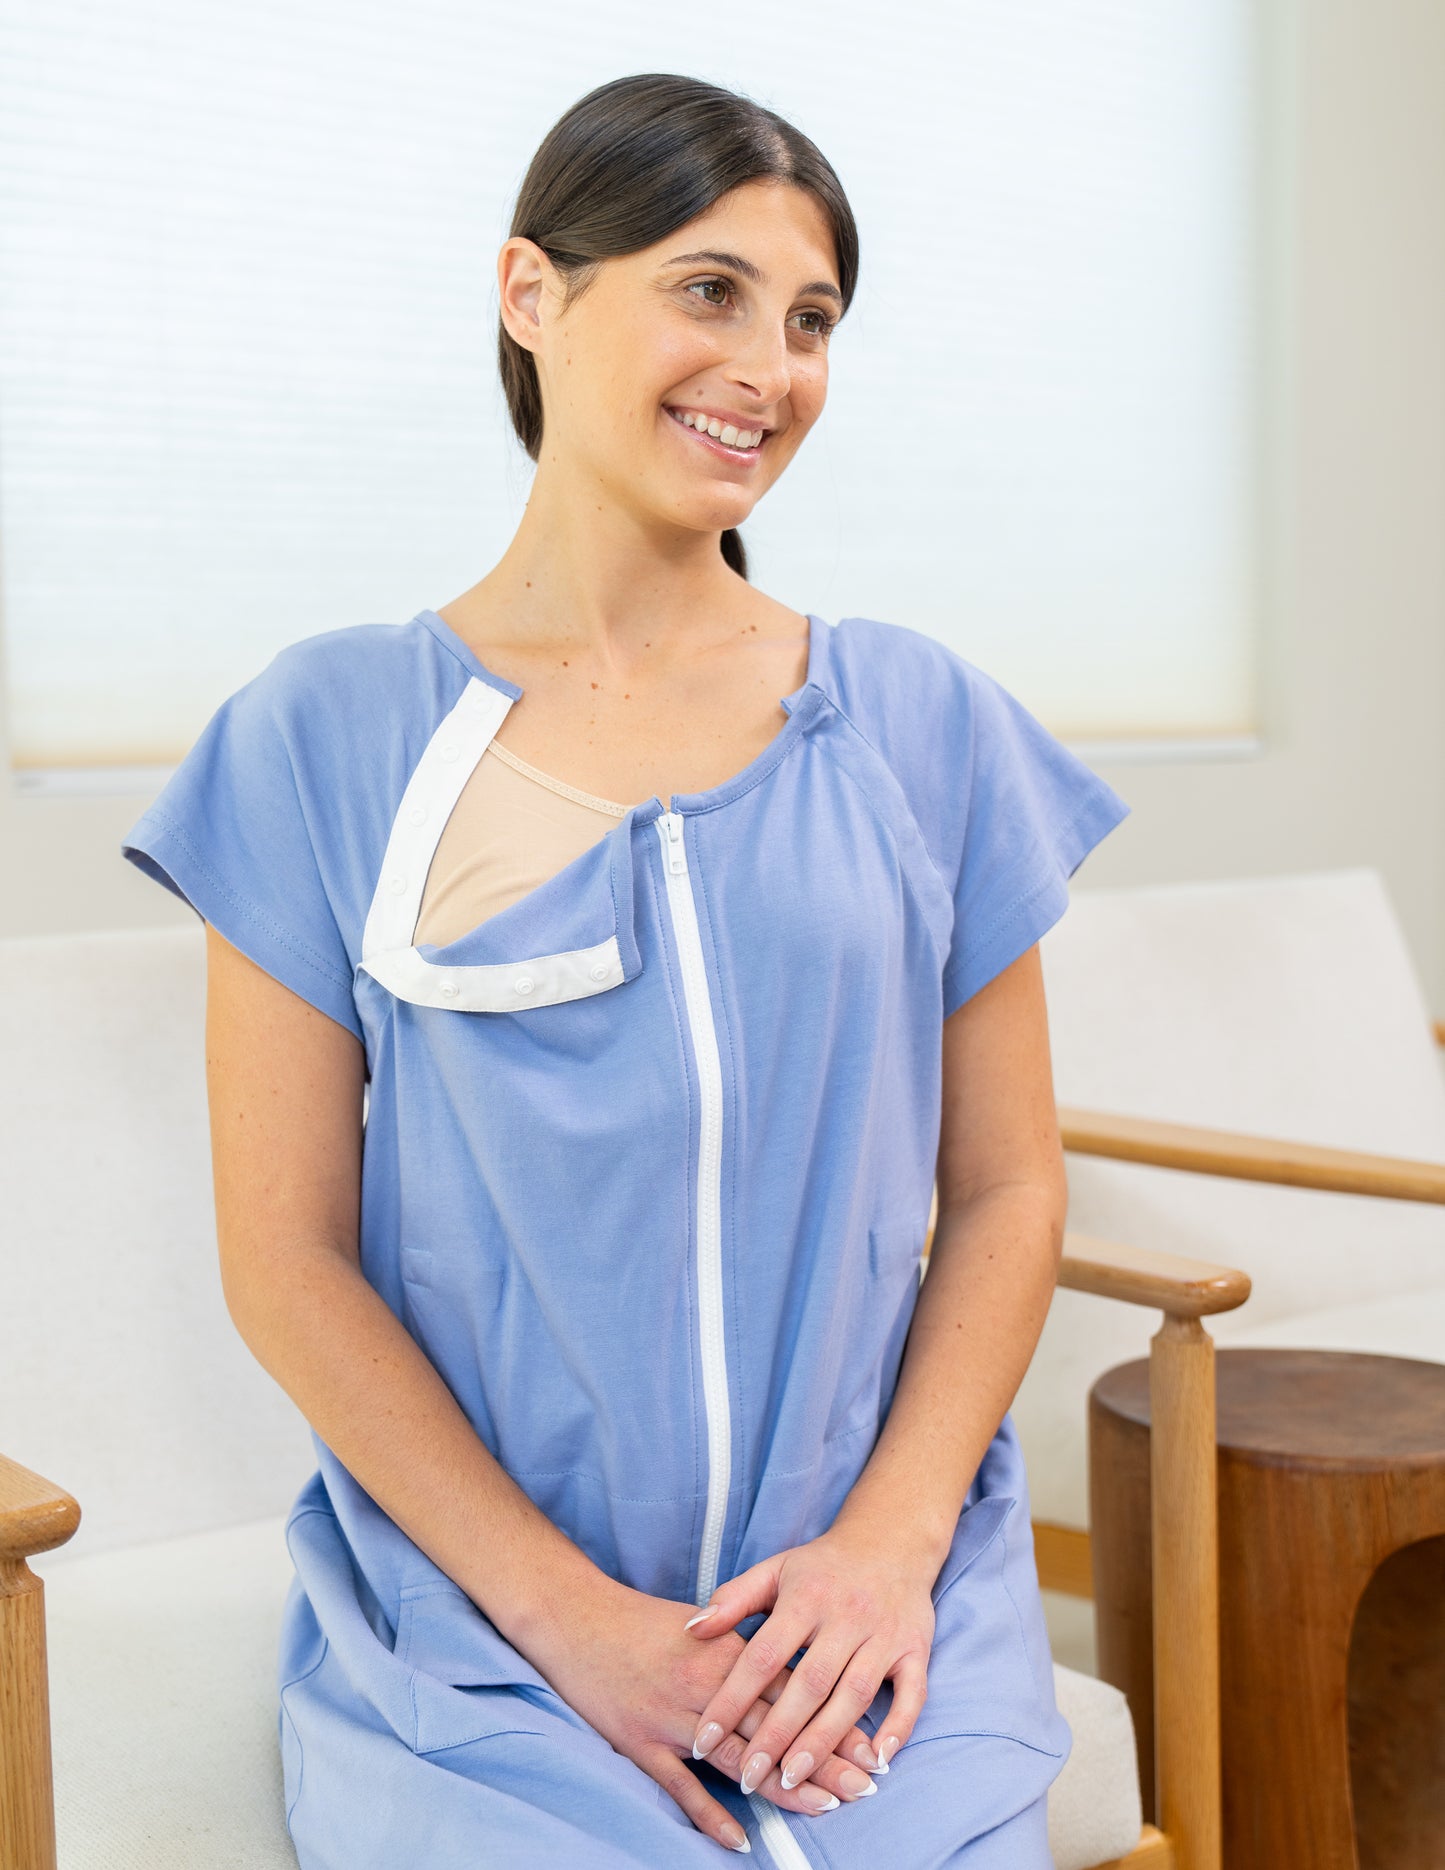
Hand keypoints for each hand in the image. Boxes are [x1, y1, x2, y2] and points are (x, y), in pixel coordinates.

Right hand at [529, 1578, 886, 1853]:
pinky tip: (740, 1837)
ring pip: (739, 1759)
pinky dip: (710, 1814)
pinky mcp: (641, 1741)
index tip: (869, 1746)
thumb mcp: (700, 1625)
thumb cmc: (639, 1622)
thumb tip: (787, 1666)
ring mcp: (673, 1716)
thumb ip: (742, 1645)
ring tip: (825, 1808)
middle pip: (777, 1727)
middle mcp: (707, 1685)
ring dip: (784, 1786)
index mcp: (727, 1652)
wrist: (578, 1618)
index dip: (832, 1719)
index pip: (793, 1691)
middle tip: (864, 1787)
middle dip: (824, 1758)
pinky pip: (681, 1785)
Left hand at [683, 1526, 936, 1796]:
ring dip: (825, 1741)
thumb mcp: (774, 1570)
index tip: (704, 1739)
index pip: (763, 1655)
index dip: (732, 1699)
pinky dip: (899, 1727)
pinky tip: (876, 1760)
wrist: (891, 1541)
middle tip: (749, 1778)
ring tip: (792, 1780)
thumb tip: (691, 1631)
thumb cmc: (822, 1566)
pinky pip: (913, 1692)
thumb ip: (732, 1599)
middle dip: (778, 1734)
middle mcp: (847, 1617)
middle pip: (810, 1684)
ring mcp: (884, 1634)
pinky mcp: (916, 1648)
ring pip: (855, 1695)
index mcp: (805, 1597)